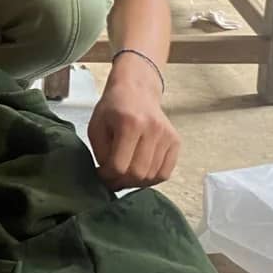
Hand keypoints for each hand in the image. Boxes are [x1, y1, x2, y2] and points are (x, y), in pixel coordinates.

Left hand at [88, 62, 179, 188]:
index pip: (119, 166)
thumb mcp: (96, 126)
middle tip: (112, 179)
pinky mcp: (175, 141)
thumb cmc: (114, 108)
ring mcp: (166, 135)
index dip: (107, 176)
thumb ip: (101, 153)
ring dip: (136, 182)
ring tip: (125, 175)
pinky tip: (140, 173)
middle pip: (138, 173)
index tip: (101, 174)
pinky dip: (152, 179)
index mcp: (129, 123)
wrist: (136, 90)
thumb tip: (109, 178)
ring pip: (152, 176)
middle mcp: (152, 129)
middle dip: (121, 182)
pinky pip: (165, 172)